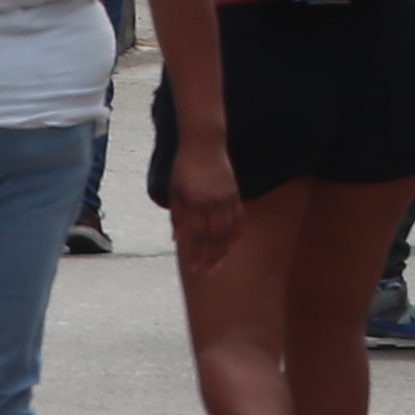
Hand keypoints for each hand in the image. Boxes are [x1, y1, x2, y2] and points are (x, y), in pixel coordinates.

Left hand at [163, 140, 242, 273]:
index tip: (195, 268)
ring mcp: (226, 197)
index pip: (198, 234)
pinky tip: (235, 243)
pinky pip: (239, 216)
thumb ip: (177, 216)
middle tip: (210, 271)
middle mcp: (212, 202)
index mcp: (195, 202)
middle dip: (212, 256)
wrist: (204, 142)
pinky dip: (238, 231)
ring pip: (228, 229)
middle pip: (215, 236)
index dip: (197, 253)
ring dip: (225, 248)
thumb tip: (177, 239)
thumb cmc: (184, 166)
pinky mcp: (234, 192)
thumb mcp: (175, 190)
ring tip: (221, 262)